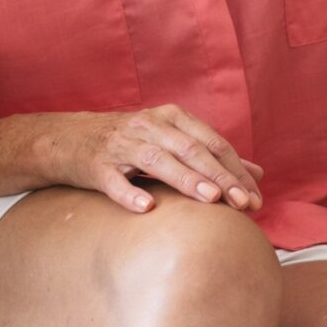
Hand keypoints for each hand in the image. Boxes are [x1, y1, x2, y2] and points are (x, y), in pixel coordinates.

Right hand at [42, 105, 263, 213]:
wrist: (69, 139)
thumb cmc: (130, 143)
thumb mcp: (172, 141)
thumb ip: (213, 156)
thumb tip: (257, 173)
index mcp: (172, 118)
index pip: (213, 143)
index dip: (236, 170)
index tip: (256, 198)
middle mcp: (150, 126)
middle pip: (192, 150)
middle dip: (221, 177)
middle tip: (244, 204)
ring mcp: (122, 144)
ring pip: (158, 161)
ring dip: (187, 179)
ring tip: (211, 200)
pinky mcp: (96, 165)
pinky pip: (113, 181)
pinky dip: (130, 193)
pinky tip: (147, 208)